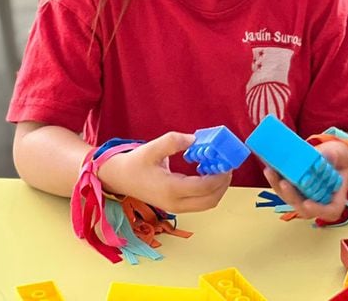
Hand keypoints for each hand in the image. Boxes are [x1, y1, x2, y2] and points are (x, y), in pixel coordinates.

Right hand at [98, 131, 231, 213]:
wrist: (119, 179)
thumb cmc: (135, 163)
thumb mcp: (152, 147)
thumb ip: (174, 141)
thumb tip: (195, 139)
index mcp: (171, 189)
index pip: (205, 187)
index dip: (220, 175)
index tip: (227, 161)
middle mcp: (176, 203)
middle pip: (211, 200)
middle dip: (224, 183)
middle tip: (228, 165)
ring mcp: (176, 207)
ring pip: (207, 203)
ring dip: (218, 188)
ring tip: (219, 167)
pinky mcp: (176, 206)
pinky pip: (200, 202)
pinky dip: (209, 190)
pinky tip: (207, 172)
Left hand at [263, 139, 347, 221]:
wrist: (331, 156)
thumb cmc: (338, 158)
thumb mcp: (339, 155)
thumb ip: (332, 156)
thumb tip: (324, 156)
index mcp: (335, 198)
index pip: (330, 211)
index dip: (318, 210)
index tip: (308, 203)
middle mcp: (318, 202)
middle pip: (304, 208)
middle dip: (292, 196)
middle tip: (284, 183)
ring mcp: (305, 197)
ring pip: (291, 199)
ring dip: (279, 187)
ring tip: (271, 172)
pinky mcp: (295, 189)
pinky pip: (285, 189)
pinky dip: (276, 179)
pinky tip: (270, 168)